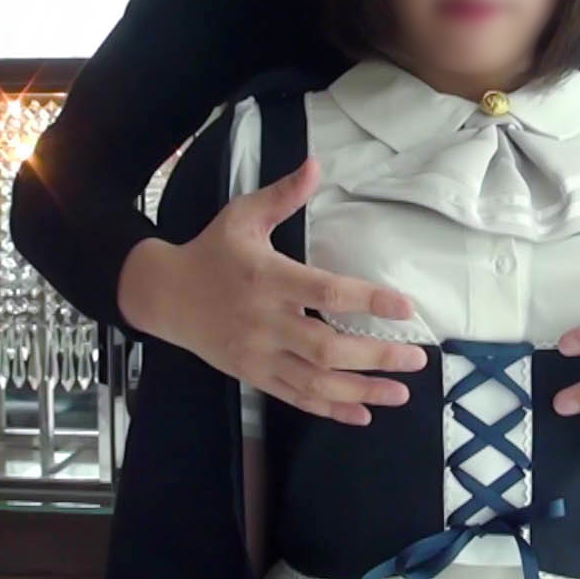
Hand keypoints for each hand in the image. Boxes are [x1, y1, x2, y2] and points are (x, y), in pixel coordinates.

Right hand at [120, 157, 426, 424]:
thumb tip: (315, 164)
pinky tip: (362, 414)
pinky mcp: (252, 375)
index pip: (326, 293)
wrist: (163, 295)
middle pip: (327, 347)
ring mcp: (258, 354)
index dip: (368, 301)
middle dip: (376, 356)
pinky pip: (295, 397)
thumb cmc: (210, 252)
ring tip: (401, 393)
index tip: (406, 307)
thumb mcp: (242, 215)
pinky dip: (329, 409)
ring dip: (361, 390)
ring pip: (315, 381)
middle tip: (417, 358)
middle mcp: (265, 321)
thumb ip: (282, 195)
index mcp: (268, 279)